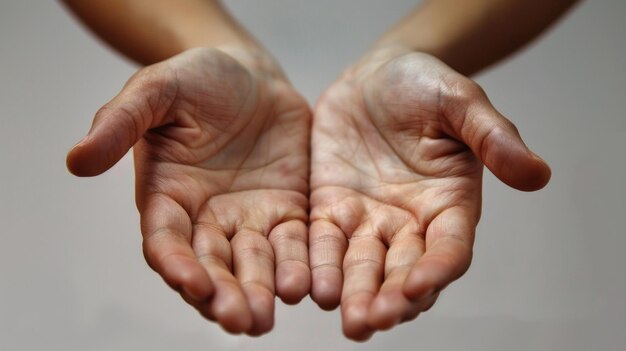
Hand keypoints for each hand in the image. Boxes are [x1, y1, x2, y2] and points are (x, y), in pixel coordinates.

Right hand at [67, 48, 310, 334]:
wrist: (251, 74)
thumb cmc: (197, 79)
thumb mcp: (156, 91)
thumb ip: (119, 123)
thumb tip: (75, 161)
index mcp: (167, 196)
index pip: (167, 241)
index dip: (177, 264)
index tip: (193, 283)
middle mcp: (207, 218)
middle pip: (213, 267)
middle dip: (224, 295)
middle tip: (240, 320)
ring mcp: (249, 218)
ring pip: (254, 265)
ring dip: (260, 293)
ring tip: (268, 316)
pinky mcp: (288, 211)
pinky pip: (294, 244)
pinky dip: (298, 266)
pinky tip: (307, 287)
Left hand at [309, 49, 550, 339]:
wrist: (376, 76)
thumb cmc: (426, 85)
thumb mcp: (461, 101)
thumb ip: (493, 136)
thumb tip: (539, 175)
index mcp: (450, 204)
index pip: (449, 248)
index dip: (436, 270)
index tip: (418, 286)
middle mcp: (410, 222)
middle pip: (402, 271)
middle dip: (389, 298)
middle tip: (372, 321)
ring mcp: (369, 219)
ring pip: (362, 267)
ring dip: (353, 294)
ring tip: (346, 319)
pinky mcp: (331, 208)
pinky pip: (323, 242)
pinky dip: (318, 265)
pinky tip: (309, 287)